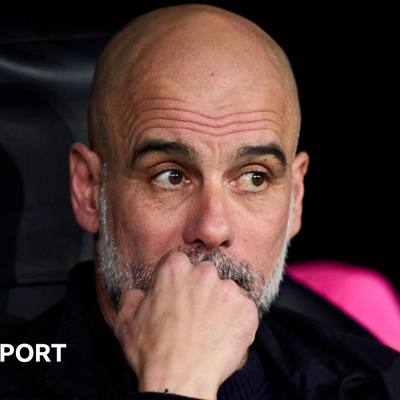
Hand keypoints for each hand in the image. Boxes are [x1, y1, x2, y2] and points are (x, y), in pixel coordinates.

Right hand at [112, 252, 258, 399]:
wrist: (181, 383)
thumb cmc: (152, 353)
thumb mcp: (126, 321)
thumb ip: (132, 296)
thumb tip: (139, 293)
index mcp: (175, 267)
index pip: (179, 265)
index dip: (176, 285)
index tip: (176, 302)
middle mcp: (204, 271)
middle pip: (204, 276)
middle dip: (199, 292)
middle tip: (192, 320)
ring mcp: (229, 289)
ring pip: (225, 292)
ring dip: (219, 306)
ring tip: (207, 332)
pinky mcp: (247, 308)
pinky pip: (243, 310)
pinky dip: (236, 322)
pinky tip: (222, 338)